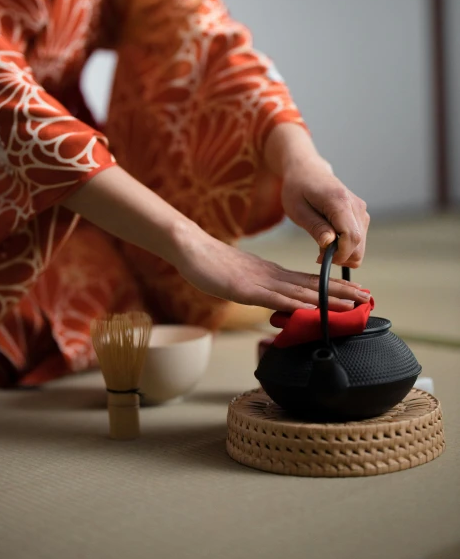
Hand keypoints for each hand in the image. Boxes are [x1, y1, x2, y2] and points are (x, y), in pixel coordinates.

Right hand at [172, 220, 370, 312]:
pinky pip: (275, 298)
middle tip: (367, 297)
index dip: (333, 287)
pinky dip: (296, 304)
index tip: (355, 292)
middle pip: (312, 285)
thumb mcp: (240, 279)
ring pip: (300, 292)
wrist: (191, 249)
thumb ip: (258, 288)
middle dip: (341, 292)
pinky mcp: (246, 289)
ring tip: (352, 304)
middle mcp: (272, 276)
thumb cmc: (212, 265)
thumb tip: (272, 299)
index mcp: (272, 274)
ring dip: (328, 299)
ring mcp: (260, 282)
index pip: (308, 282)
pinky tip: (311, 309)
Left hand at [281, 156, 369, 267]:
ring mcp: (361, 210)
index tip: (320, 258)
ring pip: (360, 244)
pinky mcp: (361, 214)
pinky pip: (358, 239)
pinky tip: (330, 238)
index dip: (339, 254)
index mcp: (339, 201)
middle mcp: (356, 205)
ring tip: (321, 242)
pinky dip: (345, 245)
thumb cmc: (298, 189)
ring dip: (342, 252)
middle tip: (318, 254)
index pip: (351, 237)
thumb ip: (315, 227)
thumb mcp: (298, 210)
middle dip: (340, 256)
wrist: (307, 171)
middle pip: (359, 244)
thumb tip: (330, 243)